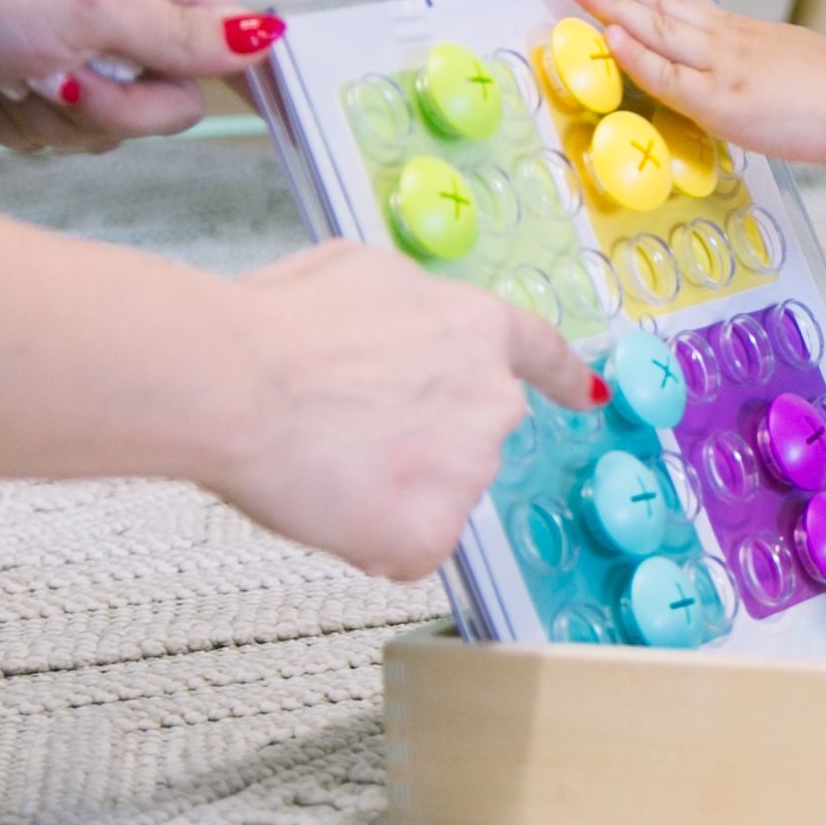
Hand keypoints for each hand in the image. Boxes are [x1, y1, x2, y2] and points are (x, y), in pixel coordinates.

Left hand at [0, 0, 282, 152]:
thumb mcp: (92, 8)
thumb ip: (183, 35)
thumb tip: (264, 37)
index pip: (226, 35)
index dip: (237, 75)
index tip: (261, 112)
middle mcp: (113, 17)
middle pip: (169, 101)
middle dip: (116, 106)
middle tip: (69, 78)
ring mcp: (68, 57)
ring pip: (109, 129)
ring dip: (56, 117)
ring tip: (13, 74)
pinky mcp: (23, 91)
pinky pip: (53, 139)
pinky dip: (17, 125)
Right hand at [203, 242, 602, 580]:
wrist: (236, 383)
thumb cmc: (277, 327)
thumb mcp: (360, 276)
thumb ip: (408, 313)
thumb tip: (399, 333)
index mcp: (479, 329)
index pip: (542, 356)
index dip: (563, 378)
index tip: (588, 395)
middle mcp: (493, 401)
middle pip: (467, 436)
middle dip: (417, 441)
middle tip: (344, 430)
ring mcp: (469, 470)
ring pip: (434, 495)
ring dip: (389, 489)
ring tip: (323, 459)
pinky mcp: (433, 531)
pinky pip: (407, 548)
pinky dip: (369, 539)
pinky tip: (329, 503)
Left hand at [567, 0, 825, 164]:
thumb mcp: (786, 60)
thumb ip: (751, 64)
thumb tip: (733, 73)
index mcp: (740, 34)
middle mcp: (725, 42)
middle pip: (660, 2)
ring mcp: (721, 68)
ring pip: (657, 28)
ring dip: (613, 3)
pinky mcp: (722, 101)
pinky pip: (669, 75)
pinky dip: (638, 54)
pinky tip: (613, 36)